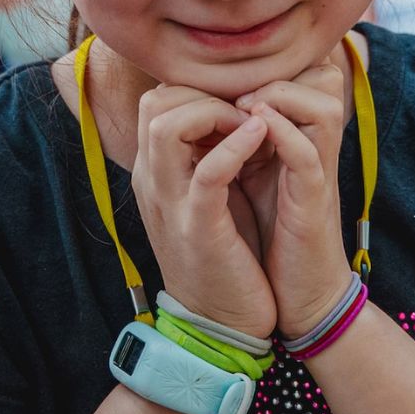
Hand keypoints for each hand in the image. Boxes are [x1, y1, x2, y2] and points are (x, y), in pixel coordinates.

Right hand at [133, 84, 275, 336]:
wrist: (221, 324)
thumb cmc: (225, 257)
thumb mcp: (208, 198)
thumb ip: (206, 157)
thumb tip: (231, 115)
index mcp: (155, 173)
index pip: (157, 100)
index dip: (200, 89)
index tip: (242, 105)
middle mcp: (152, 182)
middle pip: (155, 102)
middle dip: (205, 92)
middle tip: (247, 110)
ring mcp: (170, 204)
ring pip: (167, 126)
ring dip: (216, 113)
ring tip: (253, 124)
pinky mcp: (198, 227)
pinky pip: (207, 171)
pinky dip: (234, 146)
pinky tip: (262, 135)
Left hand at [233, 61, 352, 338]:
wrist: (294, 297)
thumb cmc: (266, 237)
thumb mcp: (244, 176)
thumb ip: (234, 139)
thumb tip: (191, 102)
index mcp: (293, 136)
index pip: (297, 70)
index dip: (258, 64)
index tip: (214, 80)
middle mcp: (311, 146)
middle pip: (319, 73)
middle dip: (273, 70)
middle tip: (228, 88)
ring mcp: (316, 170)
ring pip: (323, 102)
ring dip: (279, 96)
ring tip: (242, 107)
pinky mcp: (314, 202)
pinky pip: (308, 153)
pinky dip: (282, 135)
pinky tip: (254, 129)